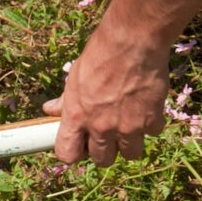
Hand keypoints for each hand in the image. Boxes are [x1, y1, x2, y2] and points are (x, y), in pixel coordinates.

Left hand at [43, 23, 169, 166]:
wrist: (133, 40)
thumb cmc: (100, 54)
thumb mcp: (75, 77)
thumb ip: (65, 101)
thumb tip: (49, 109)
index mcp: (77, 117)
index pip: (67, 154)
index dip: (73, 153)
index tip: (79, 145)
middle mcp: (101, 127)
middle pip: (102, 160)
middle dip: (105, 151)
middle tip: (108, 135)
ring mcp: (127, 127)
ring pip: (130, 154)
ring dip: (130, 143)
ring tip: (130, 125)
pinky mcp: (151, 120)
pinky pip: (151, 134)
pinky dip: (151, 124)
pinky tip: (147, 108)